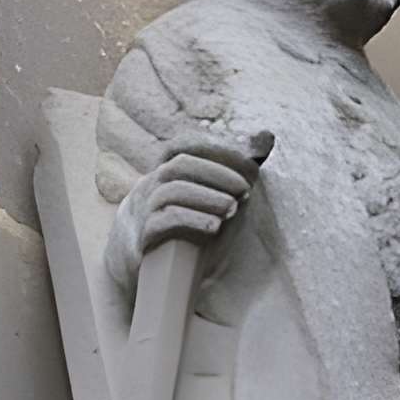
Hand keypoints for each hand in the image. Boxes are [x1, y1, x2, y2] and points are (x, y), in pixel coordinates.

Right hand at [107, 130, 271, 291]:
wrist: (132, 262)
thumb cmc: (178, 227)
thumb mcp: (199, 200)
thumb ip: (234, 173)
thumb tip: (267, 137)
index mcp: (165, 174)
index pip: (187, 149)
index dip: (215, 152)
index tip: (247, 162)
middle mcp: (151, 185)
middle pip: (180, 166)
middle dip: (215, 175)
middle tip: (245, 190)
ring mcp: (143, 209)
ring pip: (171, 192)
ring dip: (206, 198)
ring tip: (233, 209)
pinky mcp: (143, 236)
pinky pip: (163, 222)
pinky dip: (192, 220)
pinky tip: (215, 227)